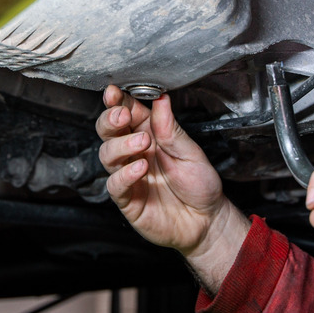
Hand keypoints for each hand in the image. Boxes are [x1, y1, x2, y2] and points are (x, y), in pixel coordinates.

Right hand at [96, 85, 248, 291]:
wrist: (206, 221)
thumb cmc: (199, 185)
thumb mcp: (191, 153)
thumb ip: (171, 129)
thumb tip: (161, 99)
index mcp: (150, 134)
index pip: (127, 112)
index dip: (118, 101)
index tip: (114, 92)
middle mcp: (135, 153)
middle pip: (108, 131)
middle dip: (110, 119)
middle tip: (122, 115)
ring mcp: (128, 175)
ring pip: (107, 154)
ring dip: (121, 144)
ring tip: (142, 142)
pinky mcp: (127, 199)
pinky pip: (115, 184)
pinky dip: (125, 174)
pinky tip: (140, 168)